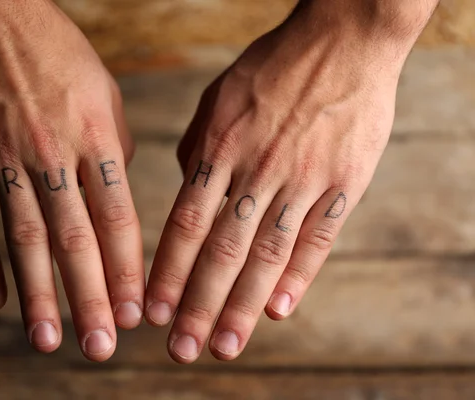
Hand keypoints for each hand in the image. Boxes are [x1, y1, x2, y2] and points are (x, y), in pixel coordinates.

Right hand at [0, 0, 143, 360]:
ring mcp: (3, 157)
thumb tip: (116, 200)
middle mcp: (52, 154)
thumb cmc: (58, 54)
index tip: (137, 313)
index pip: (118, 219)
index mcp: (96, 138)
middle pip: (74, 239)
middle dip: (90, 298)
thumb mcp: (105, 96)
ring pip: (24, 238)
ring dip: (37, 294)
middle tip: (100, 347)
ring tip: (48, 339)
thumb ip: (114, 153)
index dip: (128, 270)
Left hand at [145, 1, 432, 362]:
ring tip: (224, 345)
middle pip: (222, 250)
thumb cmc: (273, 68)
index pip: (186, 223)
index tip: (154, 310)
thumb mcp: (219, 99)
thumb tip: (187, 188)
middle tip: (181, 348)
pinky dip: (298, 276)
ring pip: (267, 254)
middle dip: (198, 304)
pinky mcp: (343, 183)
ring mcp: (302, 179)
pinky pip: (317, 237)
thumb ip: (200, 149)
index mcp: (221, 148)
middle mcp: (256, 170)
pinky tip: (278, 310)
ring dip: (242, 306)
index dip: (168, 271)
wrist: (342, 40)